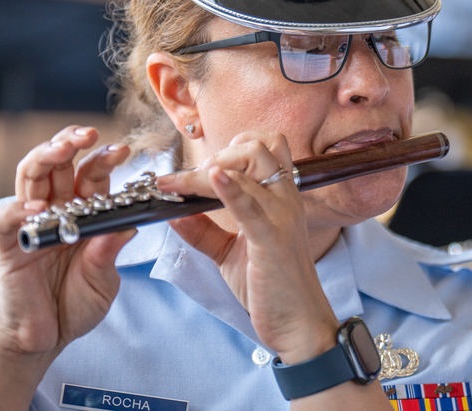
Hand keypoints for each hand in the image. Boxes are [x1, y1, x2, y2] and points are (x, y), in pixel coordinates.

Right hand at [0, 126, 134, 358]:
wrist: (42, 340)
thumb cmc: (74, 306)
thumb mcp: (103, 281)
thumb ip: (108, 255)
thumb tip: (126, 227)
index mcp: (82, 213)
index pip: (90, 175)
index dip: (104, 159)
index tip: (124, 150)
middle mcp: (55, 211)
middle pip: (58, 164)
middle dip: (71, 143)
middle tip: (89, 134)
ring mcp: (30, 225)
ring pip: (29, 177)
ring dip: (45, 157)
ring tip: (63, 148)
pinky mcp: (8, 246)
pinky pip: (5, 218)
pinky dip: (18, 208)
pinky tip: (37, 206)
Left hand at [156, 132, 338, 363]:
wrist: (298, 324)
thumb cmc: (270, 288)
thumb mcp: (229, 253)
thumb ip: (203, 230)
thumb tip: (173, 212)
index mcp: (279, 199)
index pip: (262, 148)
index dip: (229, 149)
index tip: (199, 171)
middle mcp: (284, 200)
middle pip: (257, 147)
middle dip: (219, 154)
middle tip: (189, 181)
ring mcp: (281, 216)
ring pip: (248, 168)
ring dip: (207, 172)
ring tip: (177, 185)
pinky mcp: (271, 239)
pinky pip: (249, 205)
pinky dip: (229, 188)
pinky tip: (209, 177)